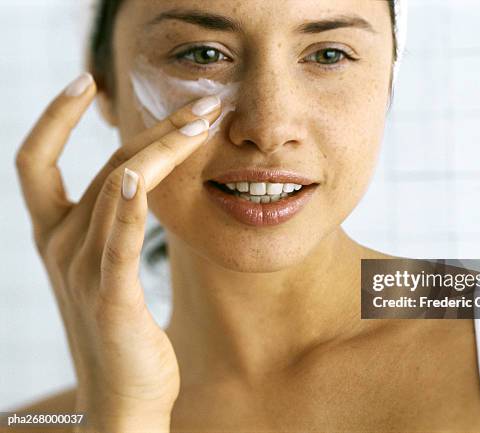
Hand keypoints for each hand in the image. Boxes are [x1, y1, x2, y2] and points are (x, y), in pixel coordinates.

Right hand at [14, 73, 220, 432]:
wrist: (122, 403)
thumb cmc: (123, 334)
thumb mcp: (109, 270)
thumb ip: (114, 227)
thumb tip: (137, 184)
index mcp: (56, 238)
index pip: (34, 161)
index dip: (54, 117)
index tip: (85, 80)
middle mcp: (60, 247)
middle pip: (104, 166)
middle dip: (152, 127)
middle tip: (201, 104)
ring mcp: (82, 272)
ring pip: (118, 189)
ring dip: (160, 149)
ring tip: (201, 122)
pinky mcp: (111, 298)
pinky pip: (119, 241)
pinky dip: (129, 205)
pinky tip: (146, 174)